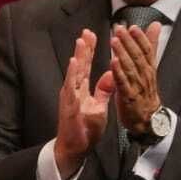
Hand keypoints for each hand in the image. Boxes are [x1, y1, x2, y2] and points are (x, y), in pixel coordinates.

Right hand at [55, 28, 114, 179]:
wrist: (75, 148)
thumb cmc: (85, 128)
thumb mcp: (98, 106)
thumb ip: (103, 90)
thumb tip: (110, 74)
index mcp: (80, 89)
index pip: (85, 66)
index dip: (88, 50)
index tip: (92, 34)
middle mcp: (72, 90)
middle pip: (78, 66)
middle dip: (83, 48)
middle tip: (86, 31)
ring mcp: (69, 98)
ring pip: (74, 74)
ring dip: (77, 58)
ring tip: (81, 43)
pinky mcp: (69, 107)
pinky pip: (72, 89)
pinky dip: (72, 76)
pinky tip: (74, 65)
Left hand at [110, 21, 162, 136]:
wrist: (146, 119)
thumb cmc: (145, 90)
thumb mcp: (149, 67)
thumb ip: (151, 46)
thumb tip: (156, 25)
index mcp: (149, 68)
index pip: (147, 50)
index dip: (140, 38)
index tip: (133, 26)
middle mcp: (145, 75)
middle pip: (138, 56)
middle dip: (129, 41)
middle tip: (119, 28)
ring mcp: (137, 86)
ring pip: (131, 67)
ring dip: (122, 53)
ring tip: (114, 41)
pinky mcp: (128, 96)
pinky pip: (123, 82)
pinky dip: (118, 71)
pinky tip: (112, 62)